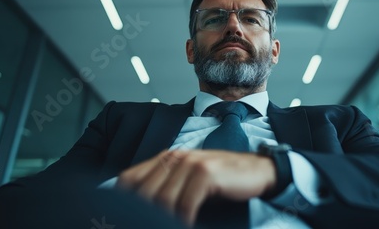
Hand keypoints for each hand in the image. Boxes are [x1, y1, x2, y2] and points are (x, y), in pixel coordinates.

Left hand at [116, 149, 276, 225]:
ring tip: (168, 227)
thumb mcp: (190, 178)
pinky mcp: (206, 173)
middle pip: (143, 192)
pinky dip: (183, 220)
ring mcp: (190, 163)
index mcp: (166, 158)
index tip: (125, 219)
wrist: (257, 170)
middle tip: (146, 226)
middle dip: (142, 216)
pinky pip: (185, 205)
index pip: (128, 179)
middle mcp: (175, 158)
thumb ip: (166, 186)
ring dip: (163, 220)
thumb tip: (140, 210)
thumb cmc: (222, 178)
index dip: (120, 201)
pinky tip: (187, 225)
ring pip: (163, 200)